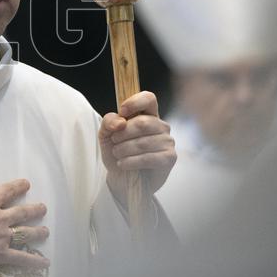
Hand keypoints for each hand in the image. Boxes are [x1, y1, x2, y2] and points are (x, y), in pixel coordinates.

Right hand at [0, 149, 49, 270]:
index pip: (8, 191)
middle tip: (43, 209)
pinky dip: (33, 261)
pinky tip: (44, 263)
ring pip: (25, 234)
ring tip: (45, 231)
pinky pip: (20, 258)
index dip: (18, 187)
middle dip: (34, 210)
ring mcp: (1, 237)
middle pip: (22, 213)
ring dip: (37, 232)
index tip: (26, 184)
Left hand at [99, 91, 175, 206]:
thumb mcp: (106, 134)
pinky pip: (149, 157)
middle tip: (114, 142)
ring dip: (124, 149)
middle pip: (142, 122)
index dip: (135, 102)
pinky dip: (132, 161)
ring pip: (144, 141)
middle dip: (122, 134)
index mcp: (148, 114)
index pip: (148, 98)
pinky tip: (123, 164)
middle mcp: (161, 125)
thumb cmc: (117, 152)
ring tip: (117, 154)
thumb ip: (109, 122)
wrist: (121, 178)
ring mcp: (167, 141)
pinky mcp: (170, 158)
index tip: (122, 112)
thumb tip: (120, 121)